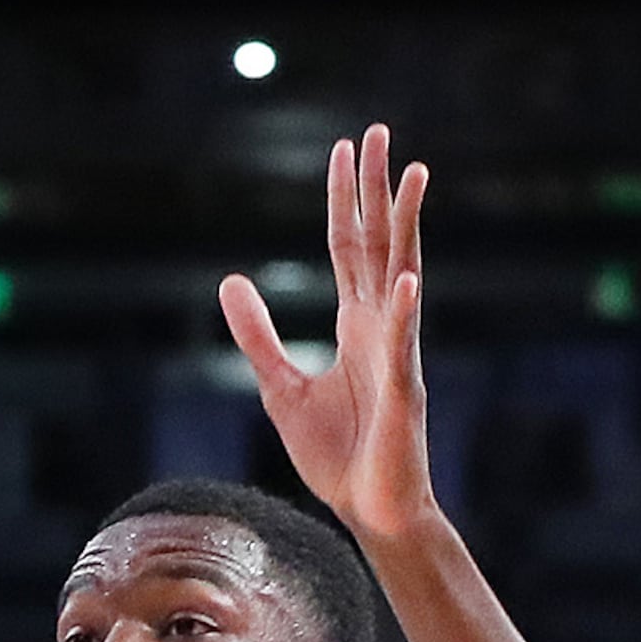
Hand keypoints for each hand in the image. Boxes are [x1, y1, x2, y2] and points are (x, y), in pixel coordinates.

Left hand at [220, 124, 434, 542]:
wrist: (367, 509)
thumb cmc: (335, 454)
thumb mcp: (279, 385)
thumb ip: (258, 335)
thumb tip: (231, 282)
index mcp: (356, 324)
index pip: (350, 246)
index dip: (344, 199)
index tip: (344, 149)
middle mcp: (383, 326)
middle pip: (379, 243)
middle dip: (376, 189)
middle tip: (376, 132)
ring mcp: (397, 353)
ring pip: (401, 275)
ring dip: (404, 226)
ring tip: (410, 175)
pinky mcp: (403, 391)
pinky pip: (404, 345)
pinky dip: (405, 311)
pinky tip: (407, 279)